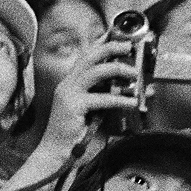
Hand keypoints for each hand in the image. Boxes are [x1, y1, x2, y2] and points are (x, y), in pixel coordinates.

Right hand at [38, 40, 138, 154]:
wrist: (54, 156)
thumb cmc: (74, 138)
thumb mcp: (94, 114)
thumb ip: (109, 101)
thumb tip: (136, 93)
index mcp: (71, 84)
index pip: (87, 56)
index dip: (102, 43)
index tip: (118, 35)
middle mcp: (68, 84)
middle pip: (90, 55)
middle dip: (112, 47)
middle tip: (129, 47)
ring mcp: (68, 93)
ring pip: (95, 70)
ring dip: (118, 69)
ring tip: (134, 74)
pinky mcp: (73, 106)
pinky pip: (101, 98)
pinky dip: (120, 98)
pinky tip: (132, 103)